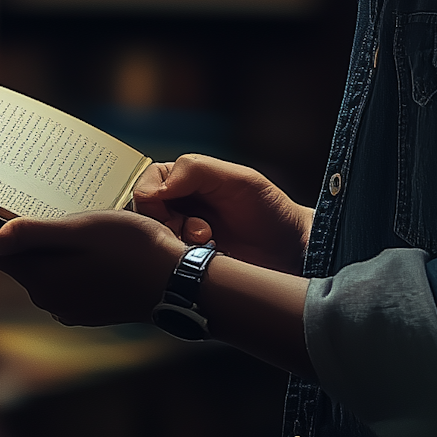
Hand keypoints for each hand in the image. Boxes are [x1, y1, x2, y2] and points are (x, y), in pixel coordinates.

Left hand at [0, 209, 185, 326]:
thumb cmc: (133, 249)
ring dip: (39, 250)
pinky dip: (63, 262)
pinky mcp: (90, 307)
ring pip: (42, 270)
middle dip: (4, 240)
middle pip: (15, 262)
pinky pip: (64, 280)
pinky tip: (80, 247)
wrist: (179, 285)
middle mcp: (49, 297)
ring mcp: (70, 306)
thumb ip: (36, 234)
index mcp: (41, 276)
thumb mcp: (83, 230)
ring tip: (45, 222)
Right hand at [132, 156, 311, 274]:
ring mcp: (181, 239)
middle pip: (142, 213)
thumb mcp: (240, 179)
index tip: (168, 208)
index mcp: (187, 182)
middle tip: (196, 230)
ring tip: (206, 242)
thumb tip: (155, 187)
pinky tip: (206, 257)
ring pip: (152, 240)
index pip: (147, 181)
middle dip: (164, 222)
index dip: (152, 196)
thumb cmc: (271, 211)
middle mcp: (179, 208)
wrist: (293, 254)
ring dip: (175, 241)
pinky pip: (165, 264)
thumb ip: (196, 170)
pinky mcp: (187, 266)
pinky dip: (181, 260)